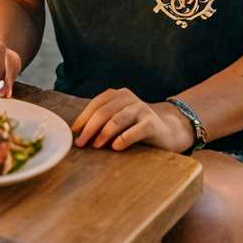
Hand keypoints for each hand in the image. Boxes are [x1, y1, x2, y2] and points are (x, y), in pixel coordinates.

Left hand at [71, 88, 194, 152]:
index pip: (96, 104)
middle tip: (80, 143)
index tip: (74, 132)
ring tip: (95, 146)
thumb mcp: (119, 120)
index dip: (83, 118)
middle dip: (89, 128)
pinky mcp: (152, 123)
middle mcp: (128, 98)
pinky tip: (115, 147)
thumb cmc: (136, 126)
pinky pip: (135, 131)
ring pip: (117, 119)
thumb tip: (79, 135)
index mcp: (117, 95)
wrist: (168, 130)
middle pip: (103, 112)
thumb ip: (103, 122)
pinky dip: (123, 139)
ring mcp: (141, 109)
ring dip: (103, 134)